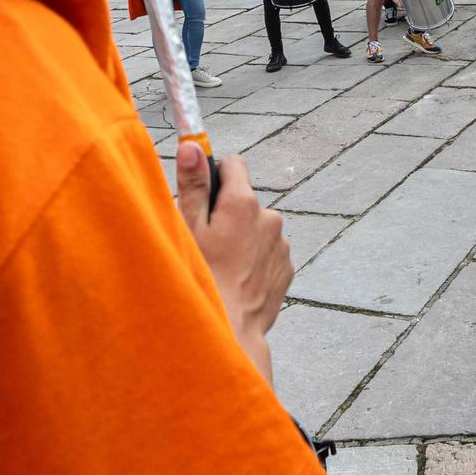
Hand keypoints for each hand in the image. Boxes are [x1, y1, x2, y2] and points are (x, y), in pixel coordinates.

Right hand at [175, 145, 290, 350]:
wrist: (231, 329)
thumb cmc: (203, 277)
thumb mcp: (188, 228)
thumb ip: (192, 184)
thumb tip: (192, 146)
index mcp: (242, 202)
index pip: (233, 164)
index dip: (216, 175)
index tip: (204, 193)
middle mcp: (269, 217)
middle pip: (244, 200)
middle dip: (228, 213)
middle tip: (207, 241)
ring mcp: (281, 243)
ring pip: (257, 228)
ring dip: (243, 238)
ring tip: (223, 265)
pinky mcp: (287, 266)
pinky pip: (268, 252)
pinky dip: (255, 259)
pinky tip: (238, 279)